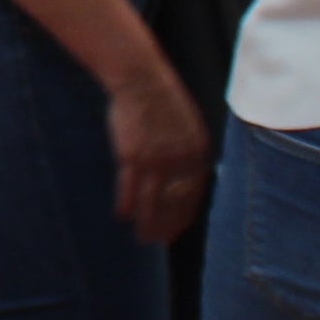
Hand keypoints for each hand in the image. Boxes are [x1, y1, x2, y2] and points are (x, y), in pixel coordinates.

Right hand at [107, 64, 212, 244]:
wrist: (141, 78)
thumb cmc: (161, 98)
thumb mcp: (187, 124)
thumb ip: (188, 151)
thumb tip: (186, 173)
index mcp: (197, 152)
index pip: (193, 194)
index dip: (184, 214)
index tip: (178, 229)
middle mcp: (180, 160)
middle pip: (174, 203)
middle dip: (167, 225)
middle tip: (160, 240)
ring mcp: (156, 159)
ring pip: (152, 201)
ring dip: (148, 223)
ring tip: (142, 238)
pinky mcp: (132, 156)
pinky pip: (129, 188)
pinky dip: (126, 203)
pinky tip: (122, 214)